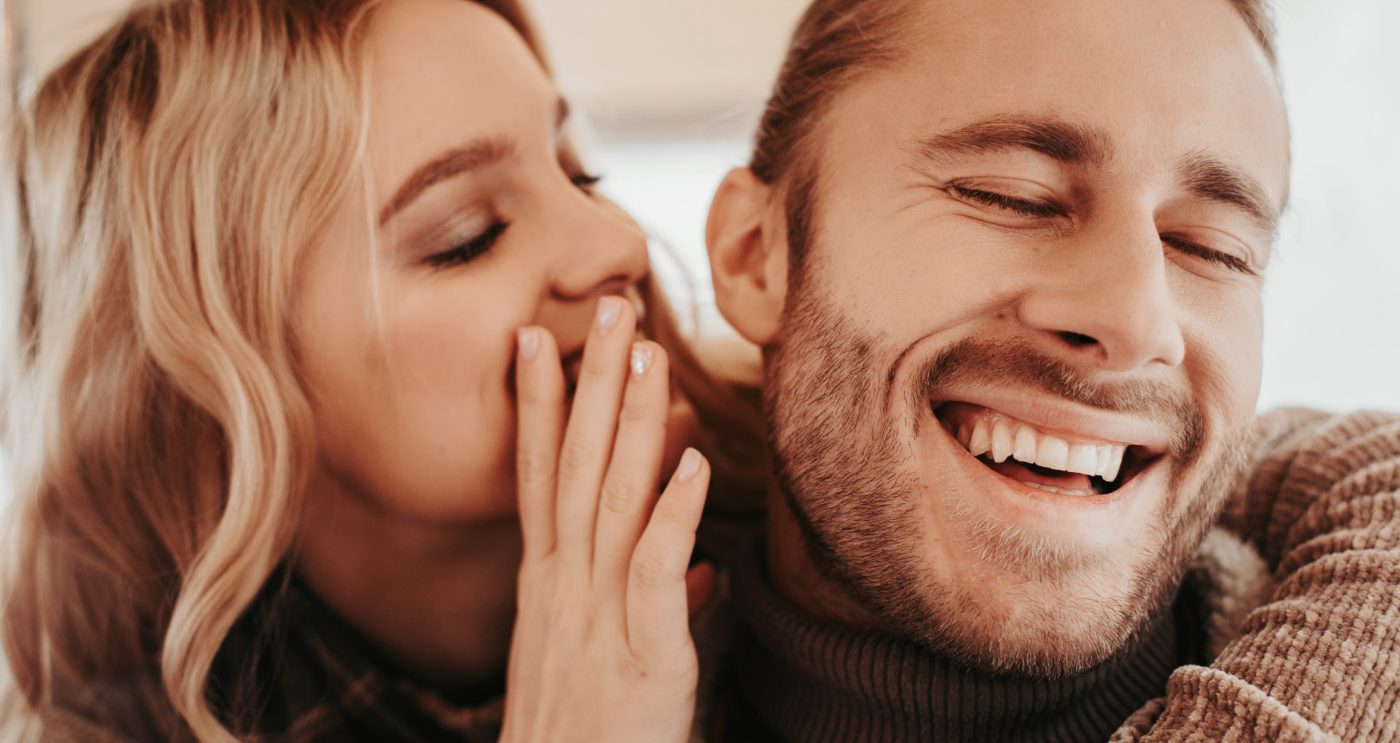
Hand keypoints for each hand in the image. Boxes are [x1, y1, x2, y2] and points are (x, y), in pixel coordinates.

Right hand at [499, 296, 708, 742]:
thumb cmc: (589, 739)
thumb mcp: (607, 664)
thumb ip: (653, 604)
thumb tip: (702, 566)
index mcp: (549, 587)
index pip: (540, 477)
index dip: (540, 406)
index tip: (535, 339)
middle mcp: (562, 590)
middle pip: (576, 467)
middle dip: (591, 383)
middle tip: (609, 305)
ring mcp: (595, 618)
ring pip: (610, 500)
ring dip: (631, 424)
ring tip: (648, 353)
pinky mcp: (640, 656)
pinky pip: (653, 570)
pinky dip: (671, 512)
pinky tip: (692, 460)